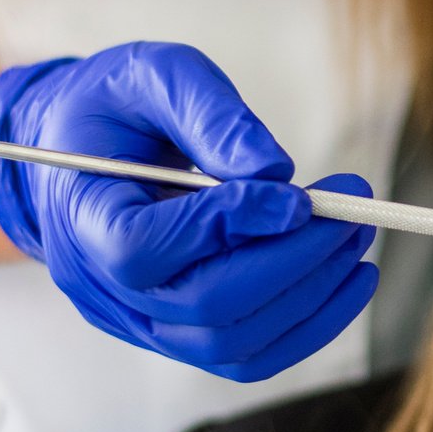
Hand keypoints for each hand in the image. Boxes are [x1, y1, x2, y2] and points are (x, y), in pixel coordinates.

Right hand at [0, 42, 376, 381]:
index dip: (224, 227)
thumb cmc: (111, 107)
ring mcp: (137, 320)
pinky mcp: (175, 333)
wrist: (77, 147)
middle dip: (292, 262)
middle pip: (202, 306)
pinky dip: (305, 325)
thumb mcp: (151, 76)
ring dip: (309, 296)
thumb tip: (276, 171)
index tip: (299, 196)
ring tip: (354, 238)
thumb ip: (208, 114)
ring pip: (230, 343)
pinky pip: (244, 355)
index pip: (143, 248)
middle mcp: (102, 286)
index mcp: (81, 216)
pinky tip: (344, 280)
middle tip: (351, 215)